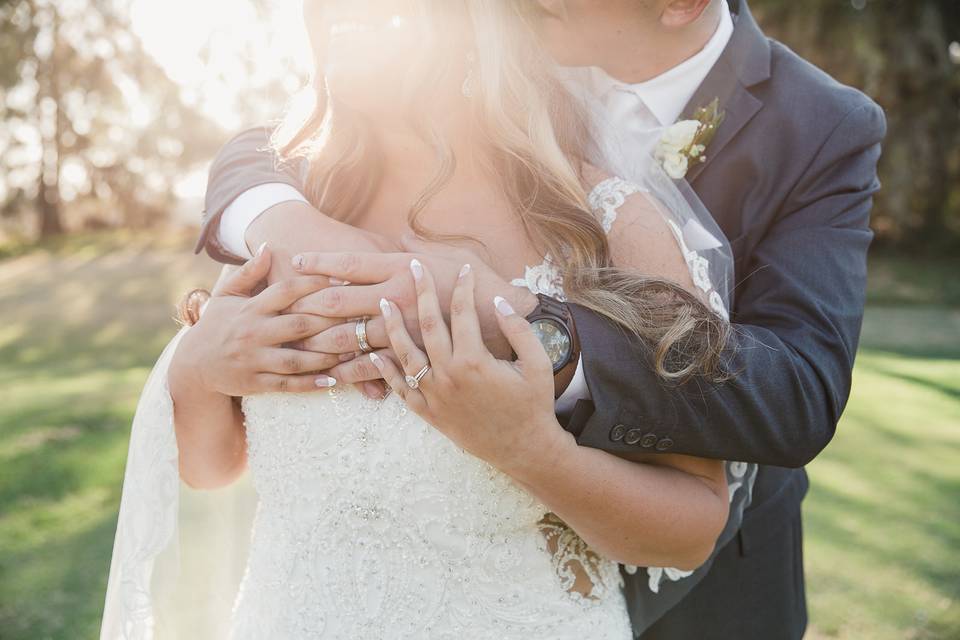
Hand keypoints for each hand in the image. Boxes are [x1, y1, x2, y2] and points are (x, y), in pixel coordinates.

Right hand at [172, 245, 343, 396]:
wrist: (192, 365)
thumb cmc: (217, 324)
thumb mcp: (226, 295)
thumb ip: (249, 272)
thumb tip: (268, 246)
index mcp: (251, 308)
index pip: (285, 291)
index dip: (314, 283)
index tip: (341, 278)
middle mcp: (253, 332)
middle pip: (297, 324)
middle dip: (329, 320)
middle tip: (359, 315)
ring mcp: (254, 360)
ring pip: (295, 359)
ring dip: (325, 355)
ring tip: (352, 350)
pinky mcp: (255, 383)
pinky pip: (287, 385)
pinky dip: (310, 383)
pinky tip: (333, 379)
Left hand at [289, 249, 536, 358]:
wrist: (518, 323)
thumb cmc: (487, 284)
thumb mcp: (455, 255)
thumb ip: (422, 247)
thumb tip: (400, 236)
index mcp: (405, 271)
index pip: (352, 263)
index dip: (321, 262)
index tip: (296, 262)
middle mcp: (400, 301)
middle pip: (341, 301)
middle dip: (308, 305)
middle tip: (283, 308)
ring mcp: (408, 334)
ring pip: (353, 339)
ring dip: (323, 343)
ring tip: (297, 346)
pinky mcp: (417, 360)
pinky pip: (380, 369)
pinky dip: (356, 373)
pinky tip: (336, 377)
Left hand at [367, 258, 571, 474]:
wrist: (523, 448)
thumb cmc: (533, 405)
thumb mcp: (537, 364)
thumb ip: (518, 331)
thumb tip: (498, 303)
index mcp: (475, 360)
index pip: (463, 313)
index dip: (463, 287)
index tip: (462, 268)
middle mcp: (449, 375)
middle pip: (429, 324)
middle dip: (421, 292)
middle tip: (413, 268)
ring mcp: (435, 395)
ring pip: (406, 354)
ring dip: (393, 326)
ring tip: (383, 304)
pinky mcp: (429, 413)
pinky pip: (400, 390)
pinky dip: (386, 372)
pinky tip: (375, 355)